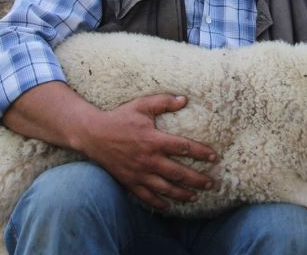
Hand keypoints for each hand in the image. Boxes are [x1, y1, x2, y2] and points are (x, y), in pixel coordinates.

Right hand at [77, 94, 217, 210]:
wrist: (93, 134)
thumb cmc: (119, 118)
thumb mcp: (141, 105)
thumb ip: (163, 102)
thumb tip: (184, 99)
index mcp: (153, 140)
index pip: (183, 147)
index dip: (200, 152)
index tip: (213, 157)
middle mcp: (148, 159)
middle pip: (178, 173)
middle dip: (197, 179)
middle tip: (211, 183)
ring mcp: (138, 173)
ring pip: (164, 188)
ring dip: (182, 194)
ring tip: (195, 196)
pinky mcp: (129, 181)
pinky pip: (145, 196)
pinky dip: (158, 203)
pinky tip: (168, 206)